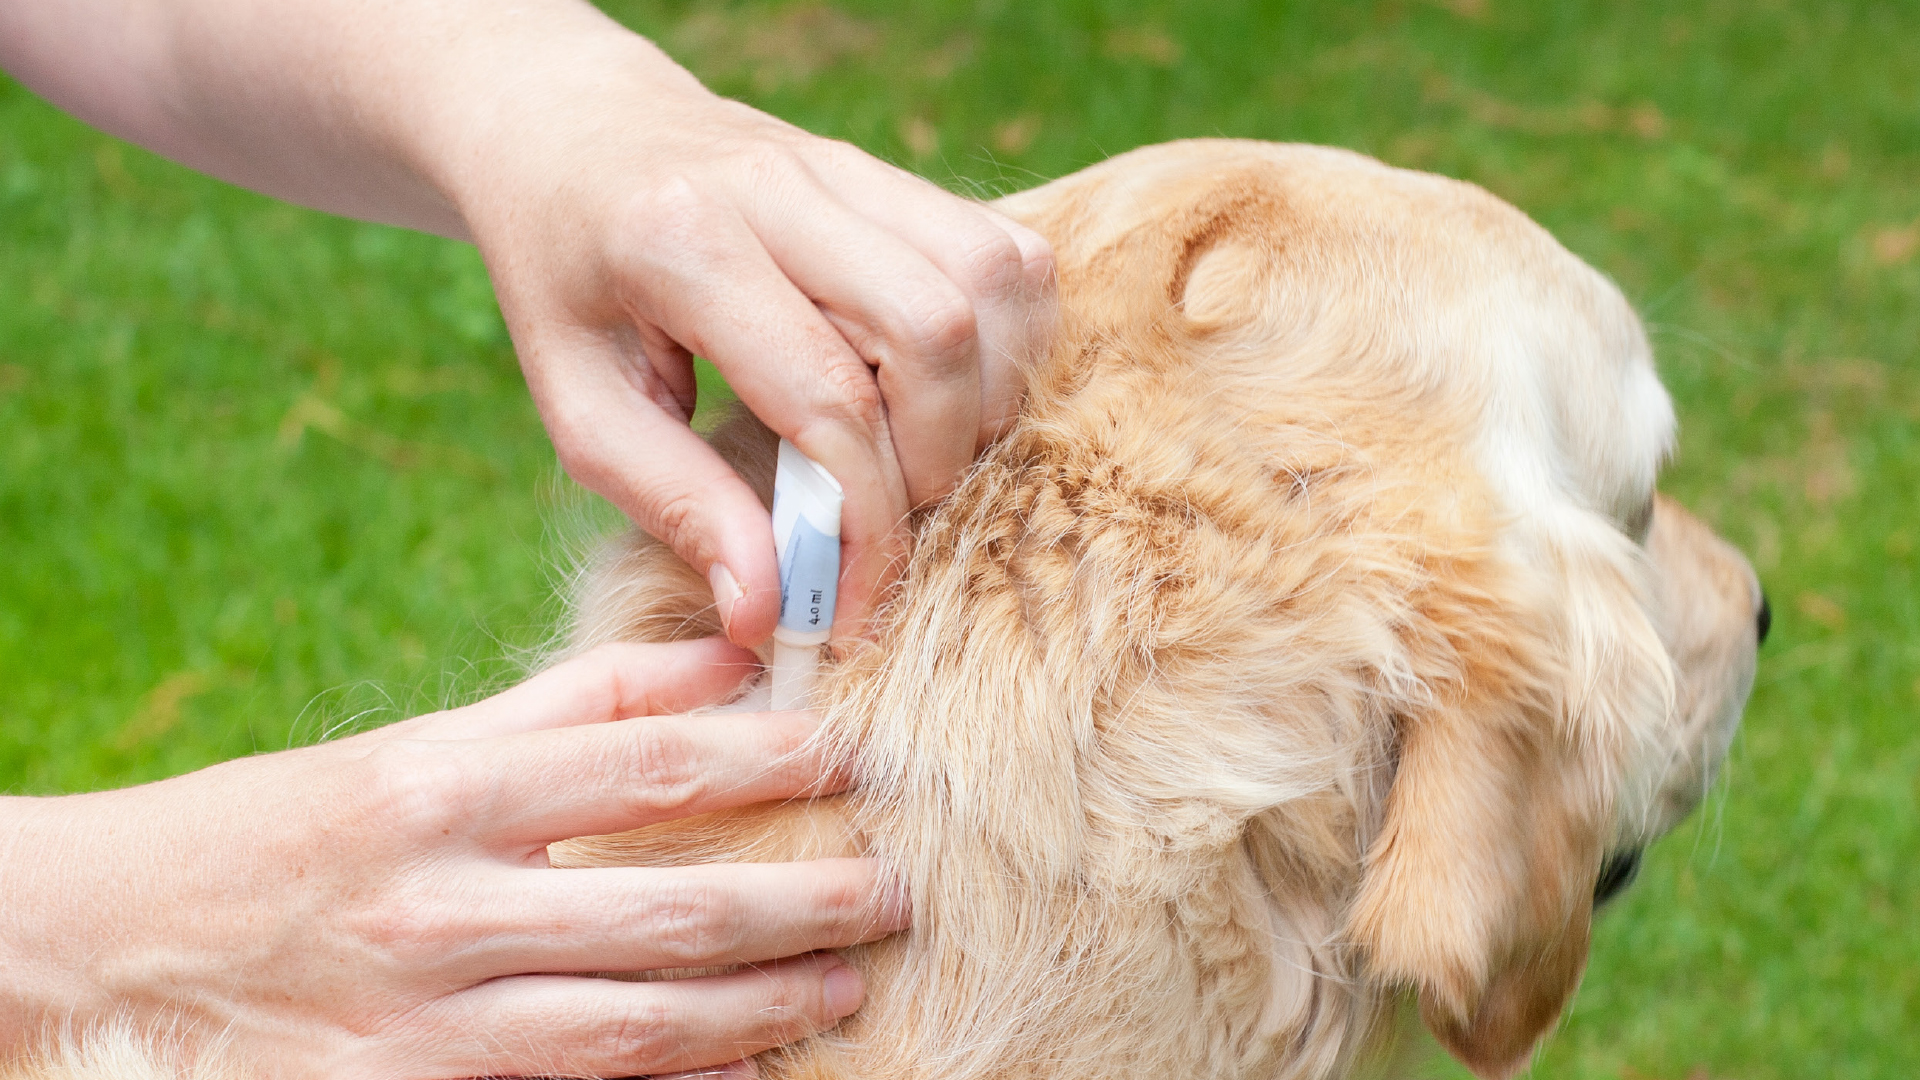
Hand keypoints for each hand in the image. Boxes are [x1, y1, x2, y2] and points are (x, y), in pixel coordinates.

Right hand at [0, 640, 906, 1077]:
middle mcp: (441, 903)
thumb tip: (719, 660)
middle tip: (896, 887)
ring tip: (848, 983)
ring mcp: (426, 1020)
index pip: (649, 762)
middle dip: (806, 899)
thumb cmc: (276, 834)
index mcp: (442, 785)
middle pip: (673, 904)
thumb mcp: (411, 747)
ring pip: (642, 1022)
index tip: (854, 754)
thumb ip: (569, 704)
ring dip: (765, 1005)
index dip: (772, 759)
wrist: (99, 954)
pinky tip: (746, 1071)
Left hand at [447, 41, 1055, 645]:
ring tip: (921, 461)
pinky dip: (1007, 341)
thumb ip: (674, 504)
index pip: (827, 397)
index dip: (862, 523)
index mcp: (680, 242)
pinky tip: (950, 395)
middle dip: (935, 461)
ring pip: (993, 281)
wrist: (572, 134)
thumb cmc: (567, 283)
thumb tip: (767, 612)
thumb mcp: (580, 407)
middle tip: (886, 524)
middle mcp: (780, 186)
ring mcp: (849, 166)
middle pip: (934, 329)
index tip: (847, 607)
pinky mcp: (894, 172)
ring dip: (985, 399)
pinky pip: (1007, 253)